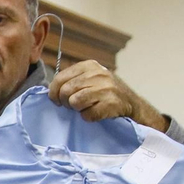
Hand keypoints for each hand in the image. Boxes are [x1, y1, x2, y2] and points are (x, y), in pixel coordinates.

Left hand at [47, 61, 167, 130]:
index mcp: (89, 66)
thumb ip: (72, 80)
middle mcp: (98, 74)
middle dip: (65, 102)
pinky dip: (89, 117)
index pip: (60, 79)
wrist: (132, 104)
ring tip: (86, 108)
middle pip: (65, 91)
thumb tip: (50, 91)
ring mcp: (106, 88)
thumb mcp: (90, 79)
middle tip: (73, 106)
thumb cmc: (105, 92)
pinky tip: (96, 113)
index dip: (54, 93)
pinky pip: (87, 115)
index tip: (56, 100)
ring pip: (75, 102)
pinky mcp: (111, 104)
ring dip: (78, 109)